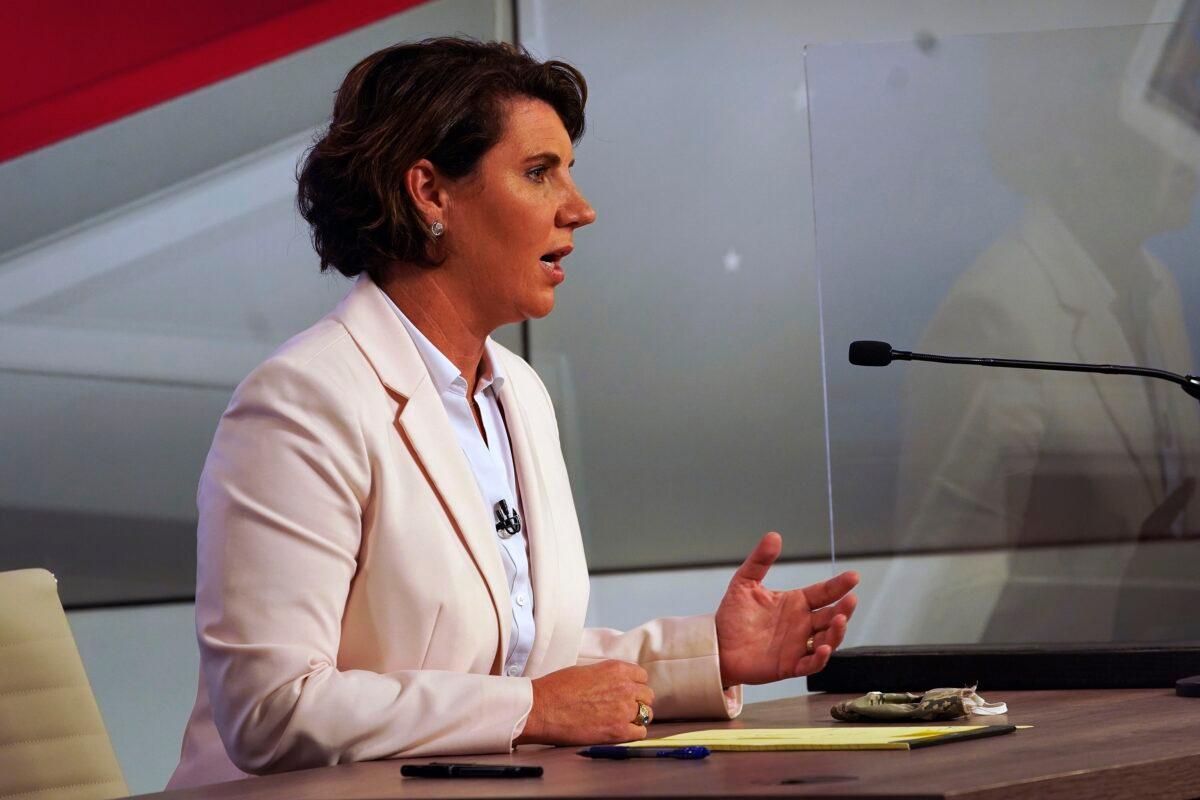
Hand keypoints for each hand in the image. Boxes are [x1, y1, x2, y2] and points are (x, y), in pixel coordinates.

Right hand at [515, 660, 653, 745]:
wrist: (542, 708)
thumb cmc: (556, 688)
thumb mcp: (586, 670)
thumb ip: (607, 676)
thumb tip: (614, 684)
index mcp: (617, 669)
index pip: (642, 676)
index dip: (635, 685)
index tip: (628, 691)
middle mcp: (625, 687)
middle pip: (647, 695)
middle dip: (637, 701)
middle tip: (623, 708)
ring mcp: (623, 710)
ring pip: (646, 714)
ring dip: (636, 717)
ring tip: (622, 721)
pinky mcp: (618, 731)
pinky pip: (640, 733)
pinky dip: (633, 733)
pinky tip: (621, 732)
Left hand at [715, 532, 858, 685]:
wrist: (717, 644)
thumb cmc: (733, 615)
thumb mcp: (744, 582)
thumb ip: (760, 560)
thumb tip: (774, 535)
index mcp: (796, 603)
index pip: (823, 593)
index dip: (839, 585)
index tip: (854, 576)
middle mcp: (802, 624)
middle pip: (831, 616)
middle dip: (844, 609)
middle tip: (851, 600)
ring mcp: (798, 645)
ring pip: (828, 640)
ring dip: (837, 632)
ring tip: (840, 619)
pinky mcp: (790, 665)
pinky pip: (811, 664)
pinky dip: (820, 658)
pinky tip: (822, 648)